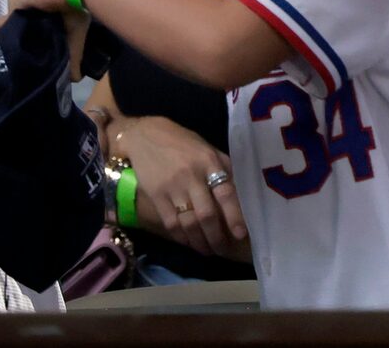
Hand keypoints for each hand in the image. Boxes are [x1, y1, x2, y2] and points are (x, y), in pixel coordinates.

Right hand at [118, 113, 249, 261]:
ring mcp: (172, 188)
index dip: (234, 215)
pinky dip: (182, 237)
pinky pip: (170, 222)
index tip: (241, 234)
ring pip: (188, 222)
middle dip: (216, 236)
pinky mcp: (155, 196)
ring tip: (208, 251)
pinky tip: (190, 243)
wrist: (145, 136)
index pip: (226, 192)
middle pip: (207, 214)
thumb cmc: (183, 143)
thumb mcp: (208, 150)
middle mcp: (192, 176)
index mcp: (210, 162)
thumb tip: (243, 192)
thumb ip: (224, 169)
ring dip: (200, 241)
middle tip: (224, 250)